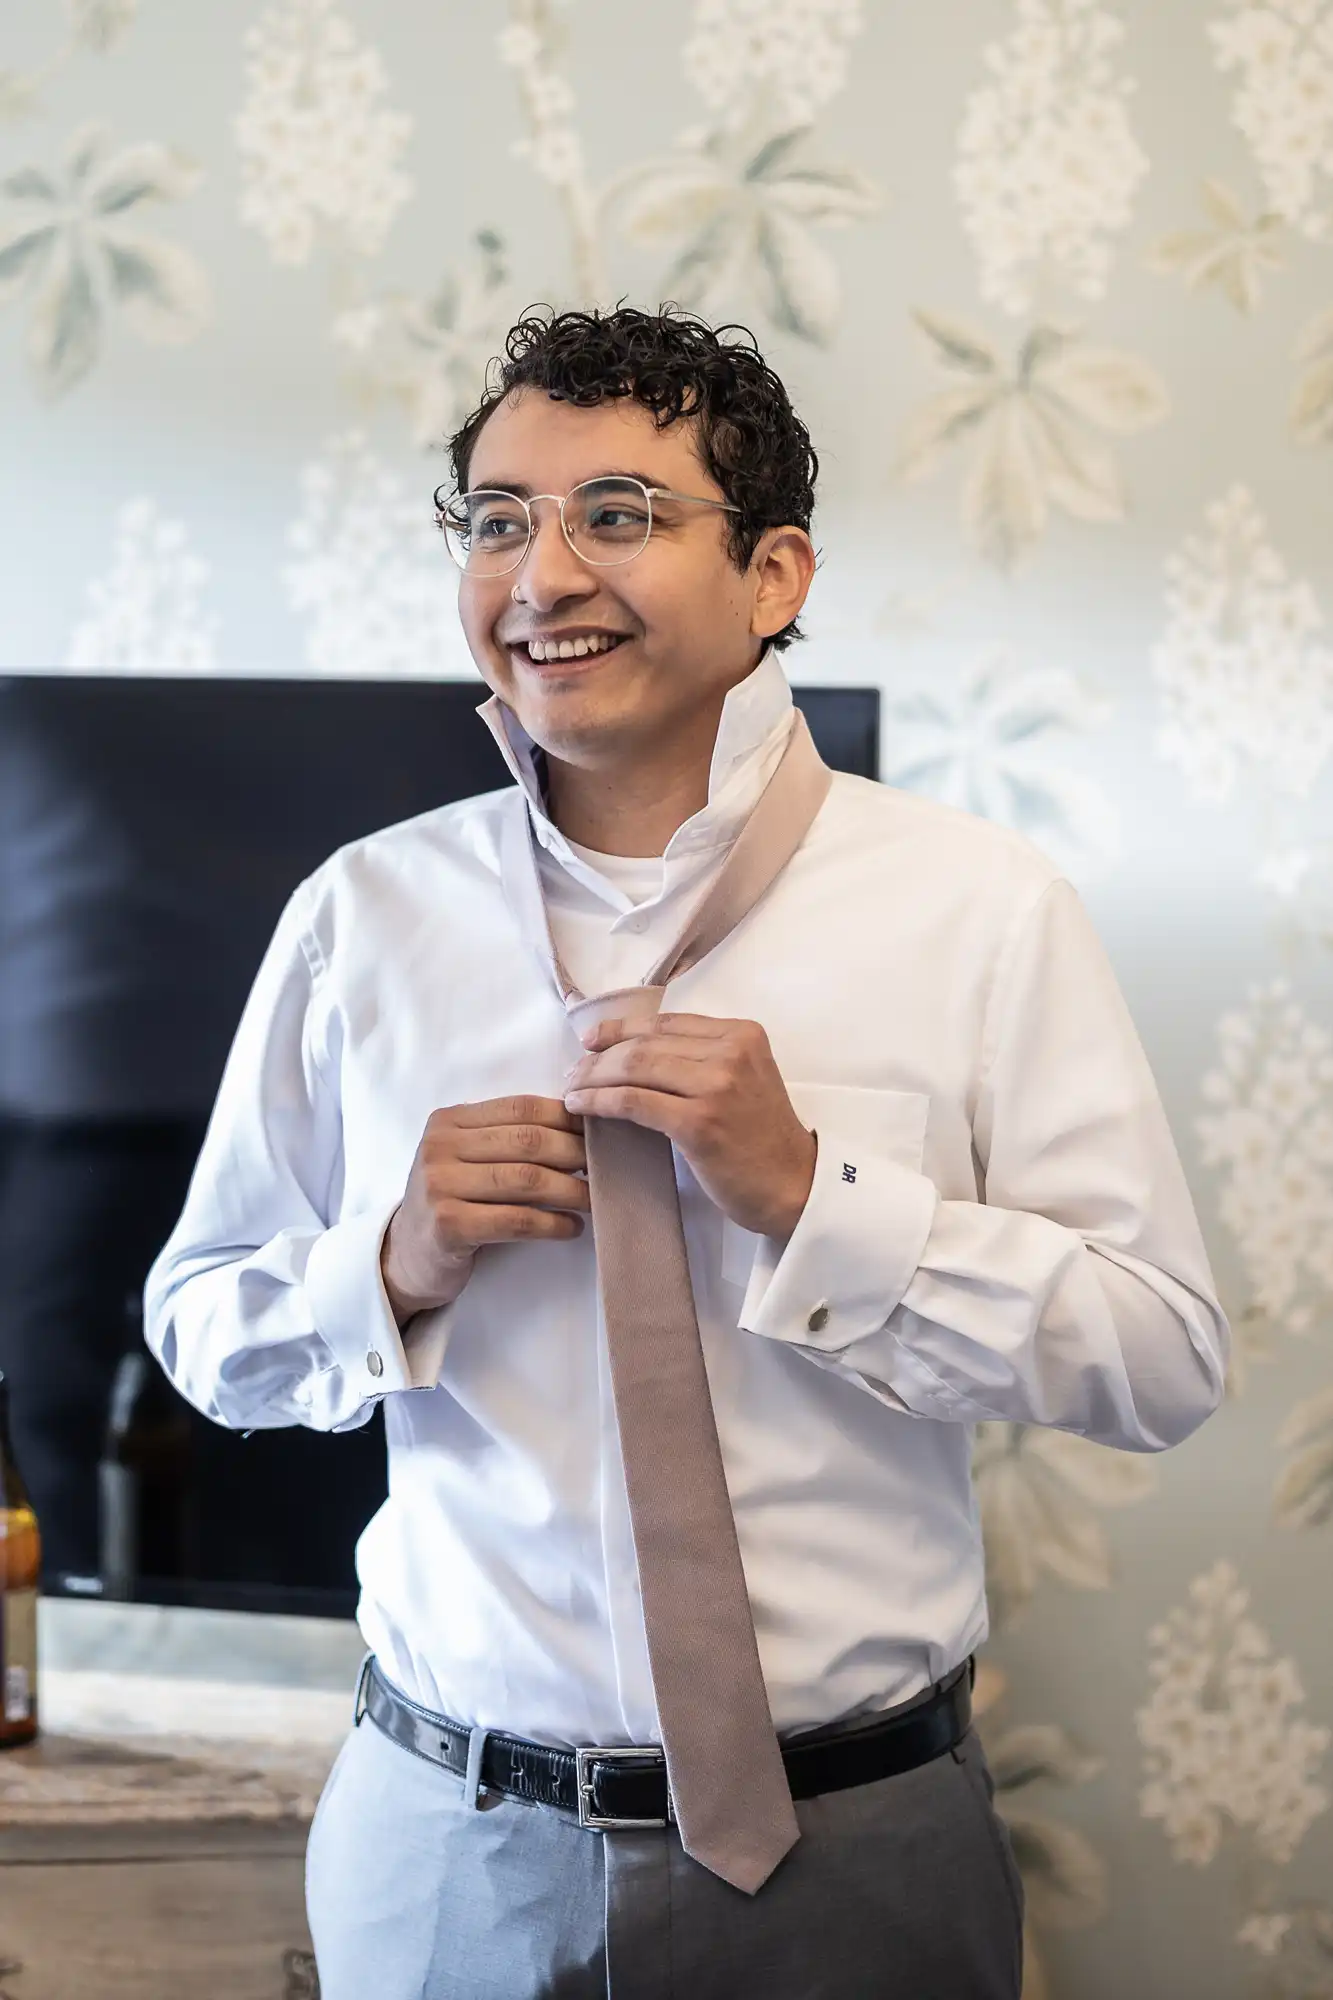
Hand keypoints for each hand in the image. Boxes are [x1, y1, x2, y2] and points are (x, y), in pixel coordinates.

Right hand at [380, 1096, 588, 1325]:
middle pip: (528, 1141)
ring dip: (572, 1191)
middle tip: (608, 1166)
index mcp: (449, 1120)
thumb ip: (509, 1138)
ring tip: (596, 1199)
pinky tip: (572, 1228)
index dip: (566, 1118)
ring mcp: (439, 1185)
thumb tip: (581, 1125)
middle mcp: (439, 1146)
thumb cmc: (454, 1202)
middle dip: (576, 1153)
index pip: (521, 1108)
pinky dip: (552, 1224)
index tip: (599, 1132)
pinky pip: (516, 1220)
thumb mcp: (470, 1159)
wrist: (407, 1256)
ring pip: (527, 1180)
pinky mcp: (447, 1226)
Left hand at [563, 1014, 816, 1239]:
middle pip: (644, 1043)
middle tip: (573, 1071)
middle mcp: (731, 1052)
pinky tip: (581, 1106)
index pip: (665, 1022)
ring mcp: (715, 1086)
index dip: (621, 1028)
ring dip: (593, 1078)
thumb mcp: (745, 1079)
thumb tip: (636, 1051)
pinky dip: (600, 1101)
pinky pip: (634, 1102)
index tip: (592, 1040)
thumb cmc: (765, 1139)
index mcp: (742, 1034)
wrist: (795, 1185)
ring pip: (634, 1068)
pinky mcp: (698, 1122)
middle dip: (599, 1055)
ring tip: (572, 1089)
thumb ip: (704, 1057)